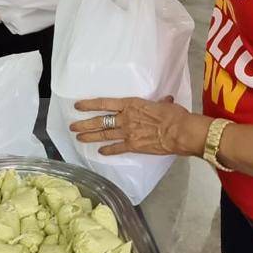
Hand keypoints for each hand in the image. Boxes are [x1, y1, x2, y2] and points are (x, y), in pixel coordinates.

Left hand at [69, 96, 207, 156]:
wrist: (179, 131)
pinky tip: (100, 152)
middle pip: (99, 121)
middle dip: (84, 124)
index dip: (89, 105)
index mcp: (130, 104)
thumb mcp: (164, 105)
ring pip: (104, 135)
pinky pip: (117, 148)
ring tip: (79, 138)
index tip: (78, 106)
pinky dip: (108, 150)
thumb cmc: (174, 115)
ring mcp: (127, 133)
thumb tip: (165, 101)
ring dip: (90, 137)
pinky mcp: (133, 146)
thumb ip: (160, 104)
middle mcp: (125, 118)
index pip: (104, 103)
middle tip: (73, 127)